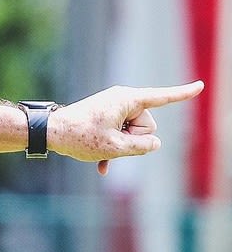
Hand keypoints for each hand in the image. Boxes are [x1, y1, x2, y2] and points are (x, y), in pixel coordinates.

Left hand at [47, 81, 203, 174]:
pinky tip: (101, 165)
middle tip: (108, 142)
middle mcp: (122, 99)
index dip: (182, 94)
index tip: (201, 86)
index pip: (161, 98)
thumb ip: (142, 147)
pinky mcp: (106, 116)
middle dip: (133, 139)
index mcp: (127, 100)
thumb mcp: (115, 147)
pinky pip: (120, 134)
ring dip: (120, 145)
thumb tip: (155, 143)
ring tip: (99, 148)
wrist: (50, 132)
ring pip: (133, 133)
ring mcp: (114, 108)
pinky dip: (113, 149)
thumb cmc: (80, 137)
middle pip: (146, 125)